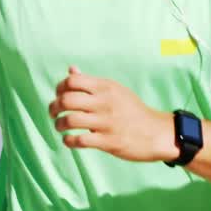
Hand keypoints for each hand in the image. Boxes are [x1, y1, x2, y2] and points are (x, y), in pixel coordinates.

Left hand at [47, 67, 176, 162]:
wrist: (156, 132)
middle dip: (54, 108)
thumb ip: (91, 82)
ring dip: (59, 125)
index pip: (73, 80)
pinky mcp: (108, 141)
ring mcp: (107, 122)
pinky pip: (79, 140)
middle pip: (67, 100)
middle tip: (54, 113)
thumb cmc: (133, 111)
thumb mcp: (116, 91)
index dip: (60, 88)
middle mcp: (105, 102)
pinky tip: (70, 140)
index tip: (59, 96)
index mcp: (107, 87)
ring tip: (61, 127)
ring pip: (70, 120)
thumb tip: (71, 69)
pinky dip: (68, 141)